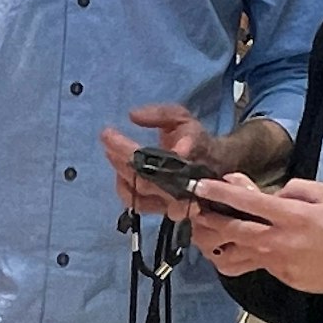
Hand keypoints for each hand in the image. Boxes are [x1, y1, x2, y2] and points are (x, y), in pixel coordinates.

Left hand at [99, 104, 221, 220]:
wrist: (216, 164)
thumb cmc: (194, 138)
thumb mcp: (181, 117)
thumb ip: (160, 114)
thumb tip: (133, 116)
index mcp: (191, 154)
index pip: (157, 154)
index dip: (130, 149)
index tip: (107, 133)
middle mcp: (185, 181)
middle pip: (147, 178)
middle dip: (121, 159)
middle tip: (107, 139)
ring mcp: (176, 199)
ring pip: (142, 194)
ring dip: (122, 176)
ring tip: (111, 155)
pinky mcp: (167, 208)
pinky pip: (141, 206)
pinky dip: (126, 192)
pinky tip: (120, 176)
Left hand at [188, 175, 322, 294]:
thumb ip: (294, 188)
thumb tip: (265, 191)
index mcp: (293, 216)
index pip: (247, 202)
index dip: (219, 193)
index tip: (199, 187)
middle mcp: (281, 241)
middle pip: (232, 232)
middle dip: (207, 220)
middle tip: (193, 211)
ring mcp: (281, 264)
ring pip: (235, 257)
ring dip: (216, 245)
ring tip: (207, 233)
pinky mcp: (285, 279)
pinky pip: (256, 266)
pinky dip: (244, 256)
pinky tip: (240, 247)